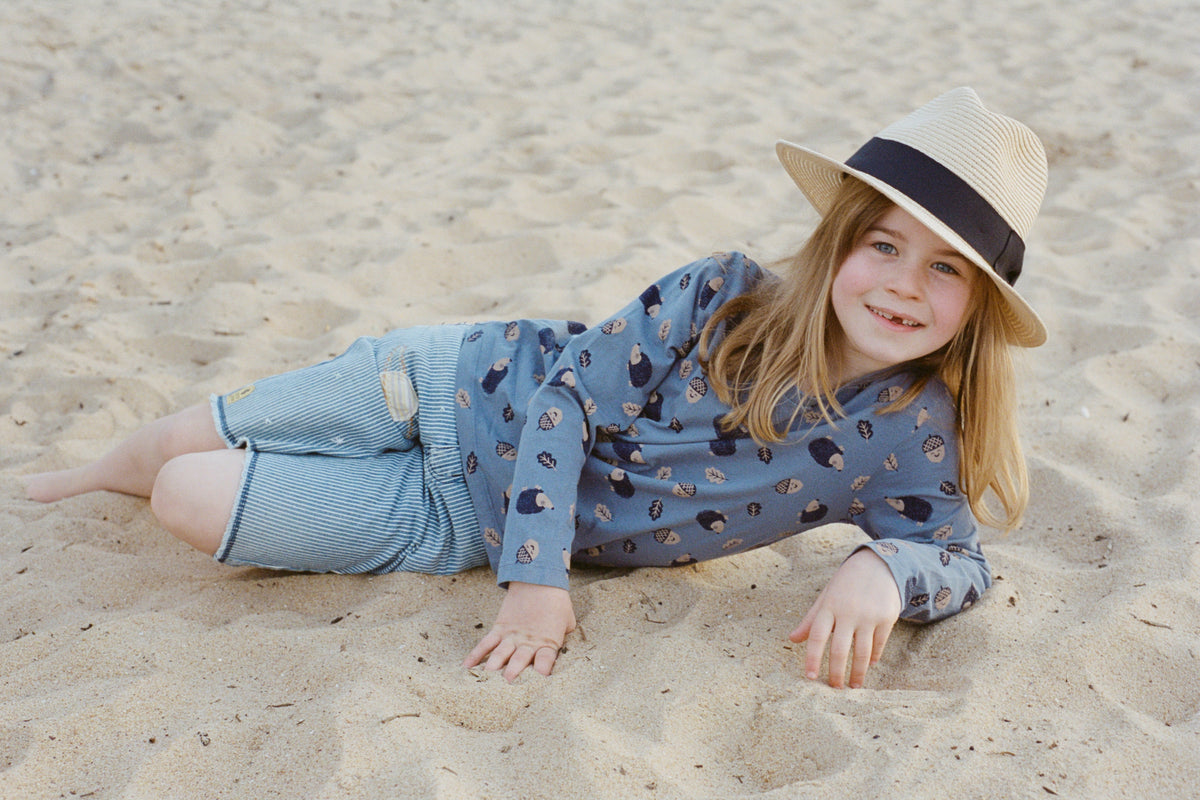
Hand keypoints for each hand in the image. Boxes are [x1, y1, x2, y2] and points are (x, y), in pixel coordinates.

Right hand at [463, 581, 576, 681]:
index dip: (542, 674)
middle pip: (519, 661)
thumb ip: (564, 637)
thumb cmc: (557, 600)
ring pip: (500, 654)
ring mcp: (512, 635)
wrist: (538, 578)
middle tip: (506, 687)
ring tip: (486, 681)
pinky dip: (476, 654)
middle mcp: (528, 641)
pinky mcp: (500, 627)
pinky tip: (467, 666)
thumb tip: (563, 645)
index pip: (546, 662)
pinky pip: (486, 643)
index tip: (538, 686)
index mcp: (548, 642)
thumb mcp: (568, 620)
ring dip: (493, 668)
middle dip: (513, 675)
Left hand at [789, 548, 901, 688]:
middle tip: (834, 688)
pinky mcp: (886, 617)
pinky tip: (869, 666)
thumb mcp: (826, 597)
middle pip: (839, 649)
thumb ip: (810, 620)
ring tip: (854, 685)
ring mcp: (868, 615)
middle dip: (836, 673)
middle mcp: (848, 612)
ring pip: (861, 652)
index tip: (810, 677)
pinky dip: (874, 657)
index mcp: (829, 606)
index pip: (816, 636)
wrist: (878, 565)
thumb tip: (792, 639)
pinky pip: (879, 644)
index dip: (812, 658)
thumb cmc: (846, 584)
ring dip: (857, 672)